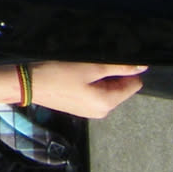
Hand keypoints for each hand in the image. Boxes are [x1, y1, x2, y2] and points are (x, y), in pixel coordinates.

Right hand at [29, 62, 146, 117]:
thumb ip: (119, 67)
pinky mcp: (79, 108)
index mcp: (108, 103)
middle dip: (112, 74)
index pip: (134, 85)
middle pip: (120, 88)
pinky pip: (94, 93)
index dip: (127, 70)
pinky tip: (76, 75)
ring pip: (107, 90)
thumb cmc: (59, 74)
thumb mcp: (91, 67)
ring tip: (84, 68)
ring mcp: (90, 111)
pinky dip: (90, 83)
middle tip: (95, 62)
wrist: (29, 84)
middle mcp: (102, 112)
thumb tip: (142, 66)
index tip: (111, 60)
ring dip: (100, 77)